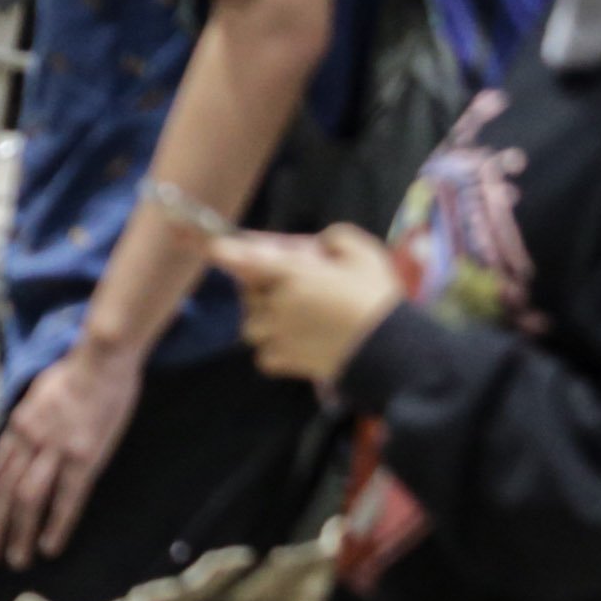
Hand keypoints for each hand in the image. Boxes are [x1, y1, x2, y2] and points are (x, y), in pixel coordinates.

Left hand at [0, 342, 143, 569]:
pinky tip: (49, 546)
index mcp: (18, 423)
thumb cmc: (77, 371)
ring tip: (15, 560)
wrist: (102, 356)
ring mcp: (55, 449)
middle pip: (5, 490)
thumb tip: (19, 440)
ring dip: (19, 533)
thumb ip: (28, 421)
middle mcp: (30, 439)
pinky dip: (56, 525)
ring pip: (28, 499)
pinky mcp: (84, 457)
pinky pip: (66, 499)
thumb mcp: (38, 392)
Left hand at [220, 226, 409, 388]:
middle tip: (287, 287)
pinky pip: (263, 355)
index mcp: (291, 272)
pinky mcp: (287, 361)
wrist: (389, 350)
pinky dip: (273, 349)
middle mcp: (277, 303)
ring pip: (251, 325)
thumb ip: (334, 239)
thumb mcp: (361, 251)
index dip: (222, 251)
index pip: (243, 257)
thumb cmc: (375, 296)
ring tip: (292, 317)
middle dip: (259, 287)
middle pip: (248, 293)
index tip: (211, 247)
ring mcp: (279, 334)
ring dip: (264, 319)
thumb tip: (319, 246)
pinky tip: (295, 342)